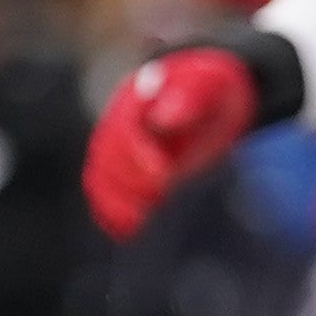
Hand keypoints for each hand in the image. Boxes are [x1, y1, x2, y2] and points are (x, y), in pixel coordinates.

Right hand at [85, 44, 265, 235]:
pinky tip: (142, 230)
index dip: (139, 157)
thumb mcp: (212, 85)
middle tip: (166, 200)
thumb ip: (189, 97)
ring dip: (122, 206)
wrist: (216, 104)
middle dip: (133, 185)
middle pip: (105, 163)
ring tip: (154, 220)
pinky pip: (105, 203)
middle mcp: (115, 128)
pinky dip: (117, 219)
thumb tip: (162, 120)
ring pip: (99, 184)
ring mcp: (114, 155)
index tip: (166, 176)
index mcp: (134, 101)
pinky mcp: (120, 179)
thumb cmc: (216, 92)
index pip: (122, 133)